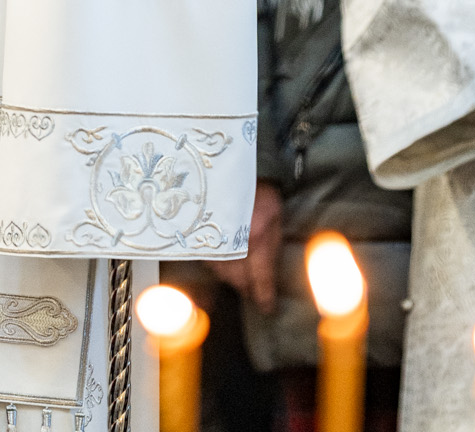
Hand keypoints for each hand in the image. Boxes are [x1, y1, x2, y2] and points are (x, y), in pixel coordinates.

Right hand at [210, 181, 282, 314]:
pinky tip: (227, 258)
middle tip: (255, 289)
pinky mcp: (199, 235)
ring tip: (242, 273)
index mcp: (254, 238)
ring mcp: (212, 239)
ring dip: (233, 277)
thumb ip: (272, 249)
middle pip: (238, 280)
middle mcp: (231, 243)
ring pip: (223, 273)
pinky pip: (210, 260)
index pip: (260, 280)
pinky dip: (220, 264)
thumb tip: (269, 278)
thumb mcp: (274, 218)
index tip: (267, 307)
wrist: (232, 168)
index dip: (264, 297)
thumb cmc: (258, 191)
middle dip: (247, 287)